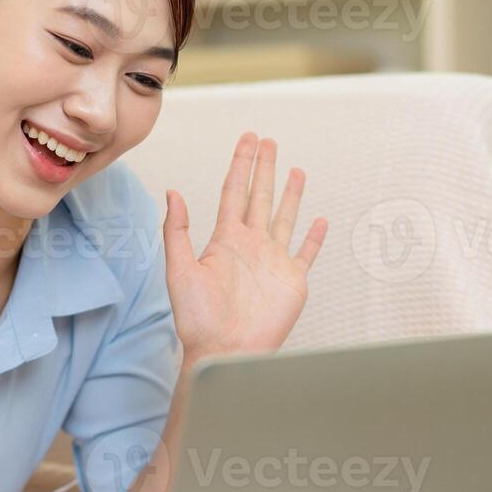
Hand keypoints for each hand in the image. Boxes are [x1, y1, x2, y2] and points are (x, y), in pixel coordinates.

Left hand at [163, 132, 326, 361]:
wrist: (225, 352)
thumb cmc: (198, 320)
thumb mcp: (179, 271)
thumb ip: (177, 231)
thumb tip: (171, 193)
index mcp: (225, 240)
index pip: (234, 192)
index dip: (241, 164)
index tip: (248, 139)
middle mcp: (251, 245)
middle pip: (260, 196)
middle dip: (264, 168)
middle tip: (269, 140)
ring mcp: (273, 261)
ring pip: (284, 218)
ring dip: (290, 195)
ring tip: (296, 170)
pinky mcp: (292, 281)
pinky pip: (306, 253)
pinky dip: (314, 238)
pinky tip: (319, 221)